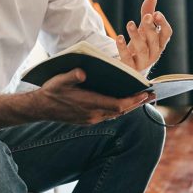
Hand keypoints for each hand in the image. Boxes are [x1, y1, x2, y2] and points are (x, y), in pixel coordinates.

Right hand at [33, 68, 154, 124]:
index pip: (117, 105)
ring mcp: (91, 119)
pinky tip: (124, 101)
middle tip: (152, 94)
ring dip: (130, 106)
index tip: (145, 94)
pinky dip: (119, 109)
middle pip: (121, 111)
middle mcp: (93, 115)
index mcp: (89, 104)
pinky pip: (109, 115)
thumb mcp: (59, 80)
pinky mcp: (88, 120)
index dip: (133, 101)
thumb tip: (82, 72)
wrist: (41, 108)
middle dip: (137, 103)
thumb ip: (72, 76)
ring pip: (116, 114)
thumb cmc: (52, 91)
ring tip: (142, 97)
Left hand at [115, 0, 172, 73]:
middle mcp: (154, 53)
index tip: (156, 13)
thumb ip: (148, 13)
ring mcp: (143, 62)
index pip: (167, 33)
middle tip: (145, 16)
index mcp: (160, 43)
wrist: (132, 67)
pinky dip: (122, 48)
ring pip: (142, 49)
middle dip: (150, 27)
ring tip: (129, 23)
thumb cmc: (141, 44)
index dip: (163, 24)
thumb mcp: (144, 29)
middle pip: (154, 40)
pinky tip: (119, 37)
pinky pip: (127, 58)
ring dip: (136, 35)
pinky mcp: (131, 67)